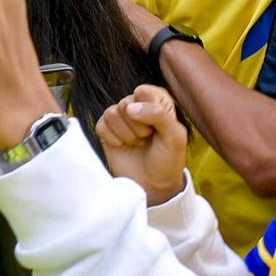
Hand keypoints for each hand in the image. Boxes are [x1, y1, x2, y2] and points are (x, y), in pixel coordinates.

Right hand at [95, 85, 188, 205]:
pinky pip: (101, 125)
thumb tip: (129, 107)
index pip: (144, 92)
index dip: (149, 112)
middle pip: (125, 103)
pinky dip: (113, 140)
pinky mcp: (105, 128)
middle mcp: (137, 104)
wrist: (152, 184)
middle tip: (147, 139)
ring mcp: (119, 116)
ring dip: (126, 135)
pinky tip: (123, 146)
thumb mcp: (175, 136)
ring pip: (111, 113)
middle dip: (138, 127)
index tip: (157, 128)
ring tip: (137, 143)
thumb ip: (158, 114)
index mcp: (157, 100)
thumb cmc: (167, 158)